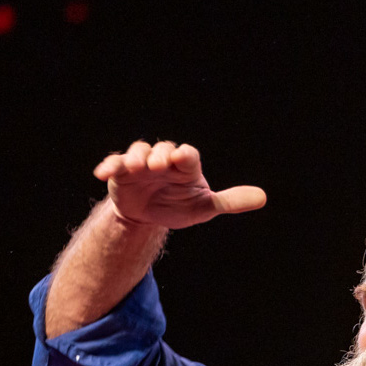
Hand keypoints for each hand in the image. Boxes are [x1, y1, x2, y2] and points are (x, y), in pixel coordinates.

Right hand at [93, 141, 265, 229]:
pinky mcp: (121, 173)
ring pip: (137, 153)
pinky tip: (102, 174)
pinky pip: (114, 165)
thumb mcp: (205, 206)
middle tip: (158, 165)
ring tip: (134, 167)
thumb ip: (230, 201)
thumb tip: (263, 198)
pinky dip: (109, 166)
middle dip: (159, 156)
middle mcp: (162, 159)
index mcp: (184, 166)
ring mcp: (140, 164)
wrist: (150, 216)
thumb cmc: (180, 205)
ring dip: (135, 158)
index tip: (180, 159)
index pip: (186, 155)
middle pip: (161, 149)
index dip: (183, 156)